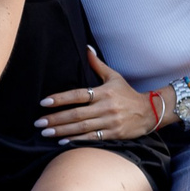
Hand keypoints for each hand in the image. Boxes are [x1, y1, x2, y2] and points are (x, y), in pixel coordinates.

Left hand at [37, 49, 160, 143]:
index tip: (44, 102)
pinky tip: (62, 142)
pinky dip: (76, 140)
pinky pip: (92, 138)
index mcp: (104, 92)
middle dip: (56, 119)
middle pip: (76, 114)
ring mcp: (110, 122)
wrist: (151, 112)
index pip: (78, 95)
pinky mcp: (114, 134)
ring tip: (45, 132)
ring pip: (82, 128)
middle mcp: (106, 108)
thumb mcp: (114, 77)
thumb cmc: (128, 93)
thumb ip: (97, 65)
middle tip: (38, 122)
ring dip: (62, 131)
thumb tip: (86, 48)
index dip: (60, 99)